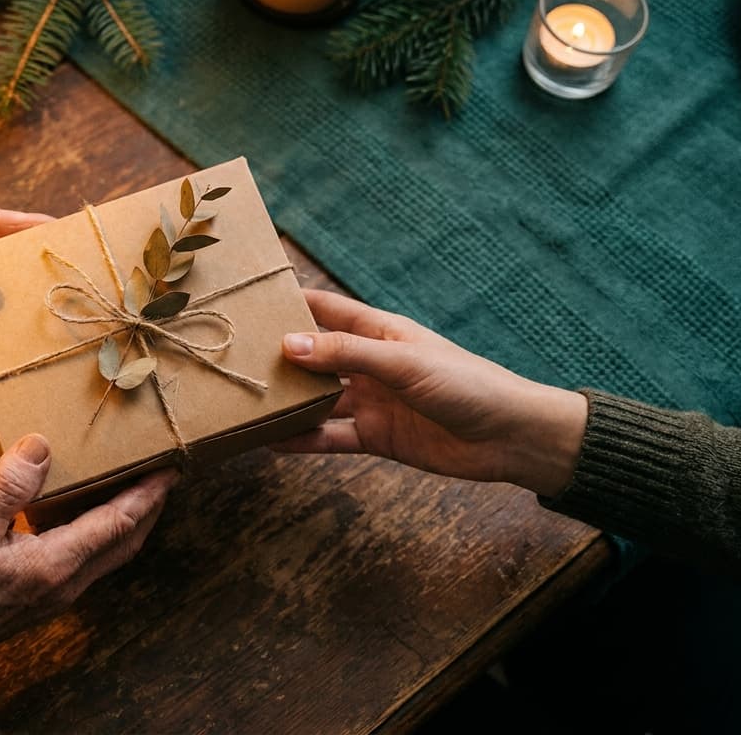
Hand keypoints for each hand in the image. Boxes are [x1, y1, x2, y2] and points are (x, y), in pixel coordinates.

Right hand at [0, 435, 177, 654]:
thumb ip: (8, 486)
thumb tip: (40, 445)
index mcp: (56, 562)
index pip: (118, 522)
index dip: (147, 494)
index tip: (169, 468)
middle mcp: (67, 581)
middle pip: (126, 541)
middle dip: (149, 507)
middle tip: (162, 474)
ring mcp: (58, 593)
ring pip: (110, 553)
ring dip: (129, 522)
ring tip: (134, 489)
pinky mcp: (45, 596)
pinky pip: (90, 561)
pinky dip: (103, 534)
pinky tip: (88, 514)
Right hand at [272, 290, 586, 496]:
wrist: (509, 437)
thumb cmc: (466, 384)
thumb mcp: (403, 362)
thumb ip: (345, 354)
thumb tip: (288, 344)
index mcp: (379, 331)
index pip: (325, 308)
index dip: (291, 301)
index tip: (250, 298)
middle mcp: (369, 364)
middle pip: (313, 356)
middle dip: (278, 356)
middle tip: (232, 358)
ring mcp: (370, 401)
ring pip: (317, 398)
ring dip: (286, 402)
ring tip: (245, 404)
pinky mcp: (375, 436)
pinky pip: (329, 436)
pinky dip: (302, 439)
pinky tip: (272, 443)